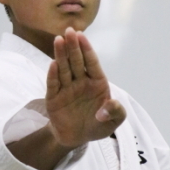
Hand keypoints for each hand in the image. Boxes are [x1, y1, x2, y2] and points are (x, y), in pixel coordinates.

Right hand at [45, 27, 125, 147]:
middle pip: (76, 61)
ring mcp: (66, 88)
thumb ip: (116, 112)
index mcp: (97, 82)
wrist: (77, 138)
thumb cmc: (98, 125)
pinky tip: (53, 65)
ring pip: (64, 69)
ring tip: (58, 40)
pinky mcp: (54, 98)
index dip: (87, 49)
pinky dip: (53, 75)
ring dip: (61, 55)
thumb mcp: (113, 122)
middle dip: (73, 46)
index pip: (92, 63)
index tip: (82, 35)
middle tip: (69, 31)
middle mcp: (81, 82)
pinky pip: (53, 84)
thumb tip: (110, 104)